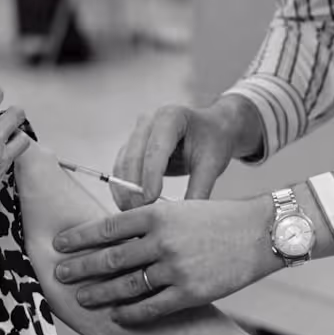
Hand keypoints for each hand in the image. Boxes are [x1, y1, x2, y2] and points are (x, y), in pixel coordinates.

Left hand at [52, 197, 282, 323]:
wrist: (259, 232)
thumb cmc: (218, 218)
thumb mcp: (180, 209)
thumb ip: (150, 221)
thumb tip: (116, 235)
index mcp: (158, 213)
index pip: (108, 226)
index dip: (80, 236)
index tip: (61, 243)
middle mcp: (162, 239)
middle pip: (110, 257)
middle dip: (81, 267)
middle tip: (60, 273)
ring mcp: (175, 267)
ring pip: (127, 285)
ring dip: (101, 293)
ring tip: (83, 297)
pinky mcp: (190, 292)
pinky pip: (152, 307)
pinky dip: (131, 312)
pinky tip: (118, 314)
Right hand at [111, 100, 251, 209]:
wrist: (210, 129)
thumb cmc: (212, 141)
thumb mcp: (212, 163)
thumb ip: (199, 188)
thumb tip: (184, 218)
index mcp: (171, 117)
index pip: (156, 147)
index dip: (151, 175)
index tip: (151, 200)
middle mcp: (149, 121)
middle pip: (133, 156)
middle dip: (134, 187)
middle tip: (141, 213)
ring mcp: (137, 132)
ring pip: (123, 163)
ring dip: (125, 190)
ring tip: (136, 214)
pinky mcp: (131, 146)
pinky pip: (121, 169)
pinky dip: (122, 188)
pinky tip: (130, 206)